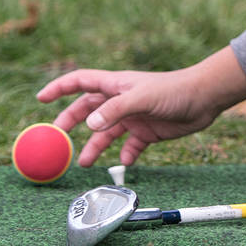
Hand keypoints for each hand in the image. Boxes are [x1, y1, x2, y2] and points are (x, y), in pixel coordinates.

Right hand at [36, 47, 245, 166]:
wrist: (204, 99)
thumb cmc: (173, 90)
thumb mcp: (141, 98)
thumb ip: (114, 111)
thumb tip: (89, 125)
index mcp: (116, 85)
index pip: (80, 82)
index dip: (59, 88)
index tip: (40, 99)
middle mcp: (121, 100)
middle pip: (88, 110)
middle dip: (71, 123)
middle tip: (57, 141)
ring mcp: (134, 116)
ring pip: (106, 133)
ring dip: (94, 147)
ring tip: (83, 163)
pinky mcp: (148, 132)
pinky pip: (130, 146)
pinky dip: (124, 155)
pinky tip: (124, 164)